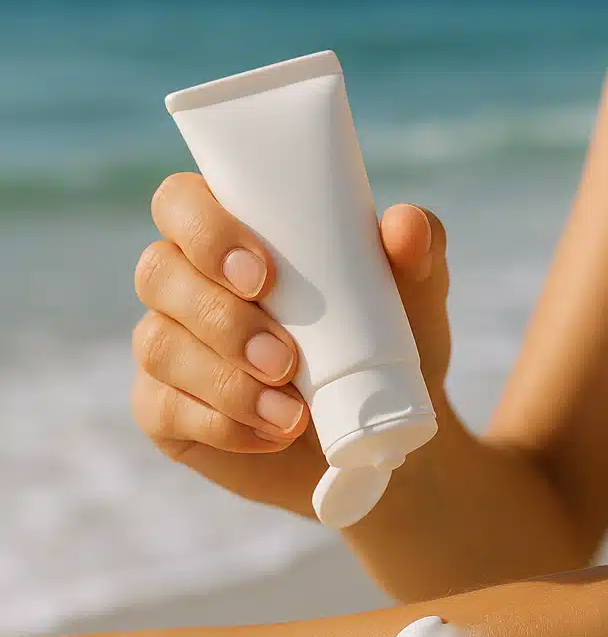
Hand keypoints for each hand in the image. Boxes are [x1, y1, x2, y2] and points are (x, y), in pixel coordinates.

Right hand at [132, 173, 452, 516]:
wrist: (382, 432)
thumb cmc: (385, 339)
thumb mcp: (414, 291)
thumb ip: (418, 244)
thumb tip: (406, 226)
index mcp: (230, 233)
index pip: (182, 203)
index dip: (205, 230)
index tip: (260, 274)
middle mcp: (185, 281)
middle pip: (160, 273)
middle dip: (222, 319)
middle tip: (286, 359)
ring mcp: (168, 346)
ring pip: (160, 345)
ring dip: (226, 382)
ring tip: (293, 414)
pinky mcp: (165, 409)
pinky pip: (164, 409)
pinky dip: (222, 424)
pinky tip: (272, 434)